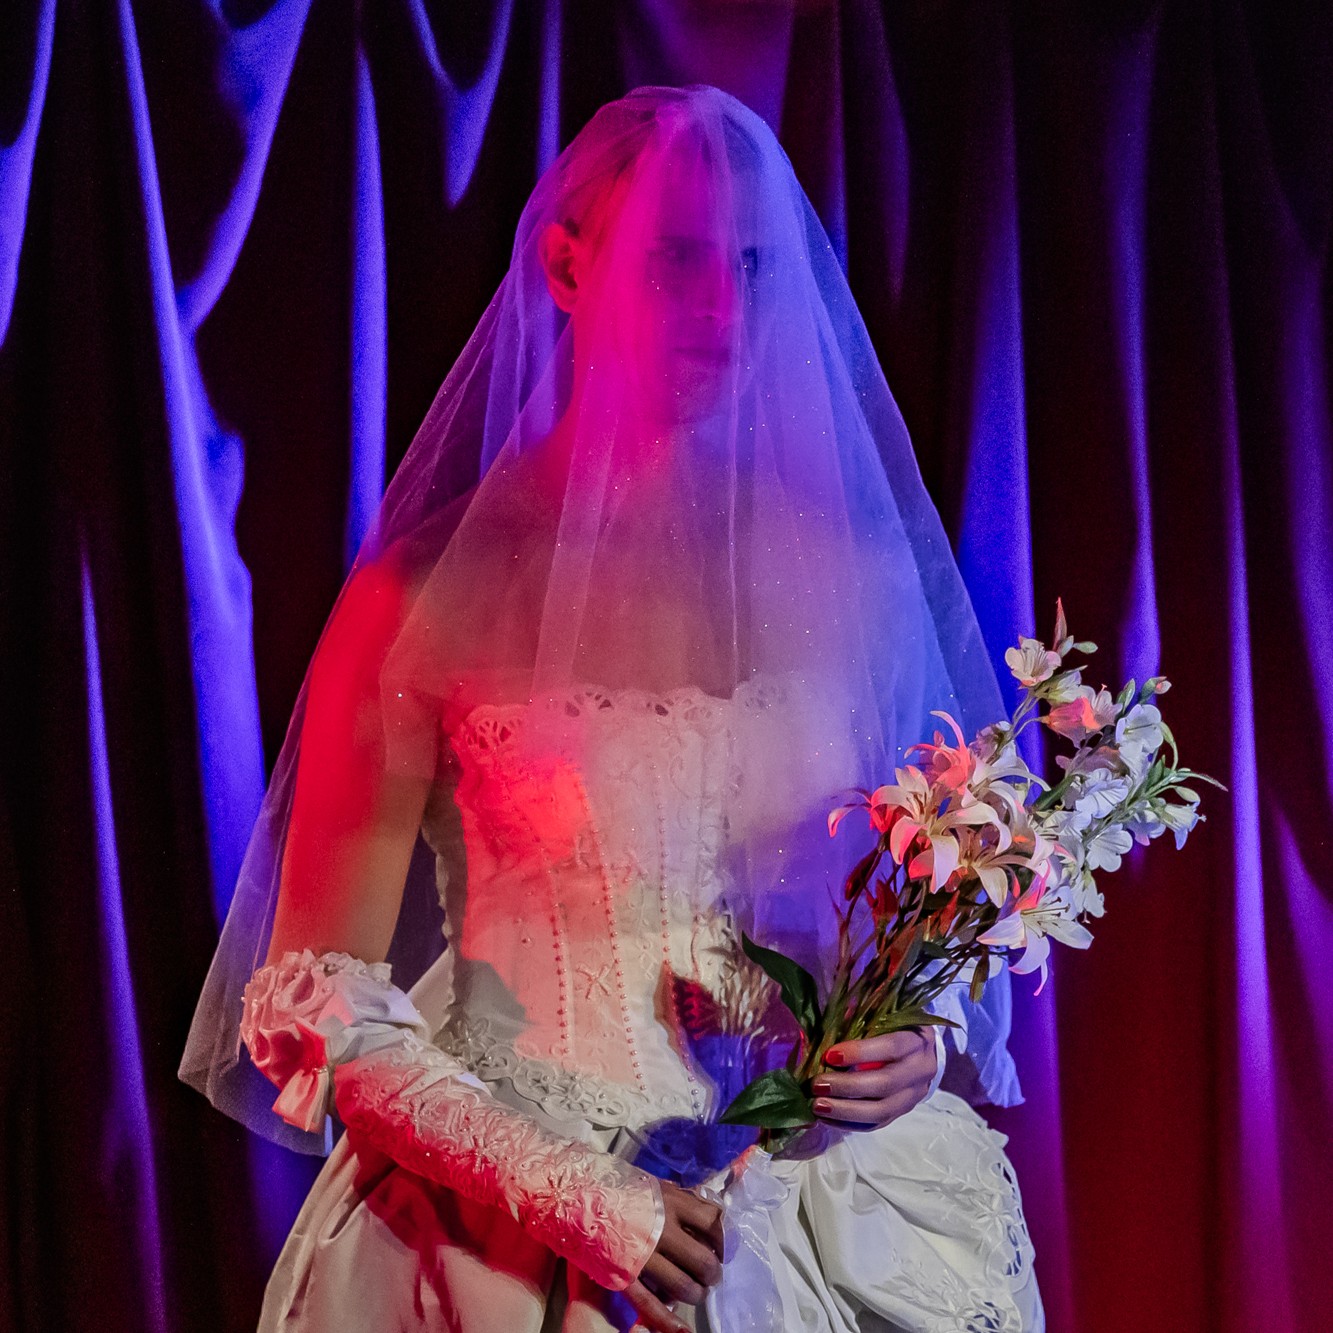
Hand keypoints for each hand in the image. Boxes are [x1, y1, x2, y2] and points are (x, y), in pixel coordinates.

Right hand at [623, 1180, 723, 1331]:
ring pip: (683, 1286)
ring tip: (695, 1291)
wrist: (576, 1194)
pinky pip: (650, 1304)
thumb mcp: (656, 1186)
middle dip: (713, 1273)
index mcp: (672, 1201)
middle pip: (703, 1260)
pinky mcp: (624, 1275)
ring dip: (696, 1293)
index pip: (715, 1224)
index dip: (725, 1240)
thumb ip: (683, 1200)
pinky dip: (668, 1321)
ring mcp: (643, 1254)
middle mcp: (662, 1228)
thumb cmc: (620, 1189)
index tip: (723, 1248)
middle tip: (710, 1275)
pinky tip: (682, 1330)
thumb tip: (712, 1217)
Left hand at [810, 1028, 937, 1129]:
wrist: (927, 1053)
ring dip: (846, 1111)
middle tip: (817, 1085)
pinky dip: (850, 1123)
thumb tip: (826, 1032)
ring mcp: (913, 1096)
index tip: (829, 1055)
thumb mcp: (886, 1018)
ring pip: (881, 1110)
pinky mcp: (903, 1112)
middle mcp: (920, 1070)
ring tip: (818, 1106)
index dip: (859, 1052)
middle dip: (847, 1086)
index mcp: (917, 1040)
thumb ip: (861, 1022)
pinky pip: (877, 1124)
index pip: (890, 1047)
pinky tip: (827, 1118)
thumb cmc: (896, 1029)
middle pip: (885, 1084)